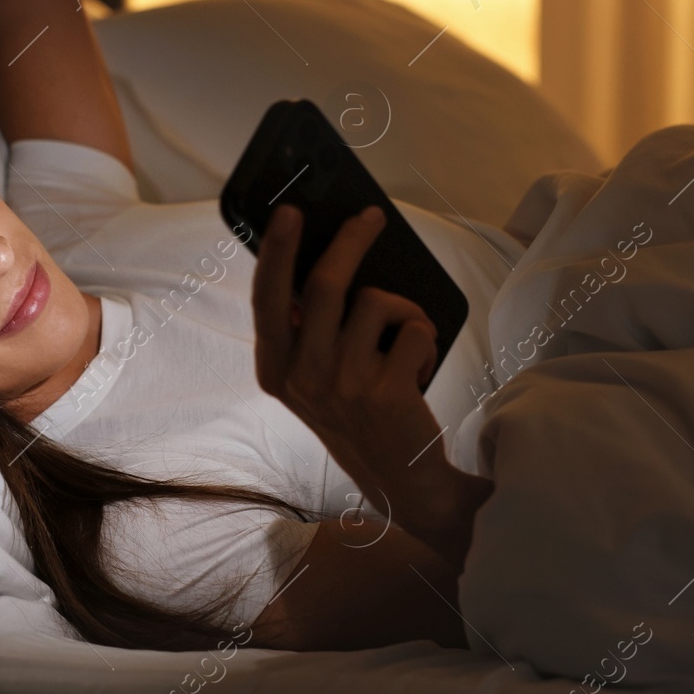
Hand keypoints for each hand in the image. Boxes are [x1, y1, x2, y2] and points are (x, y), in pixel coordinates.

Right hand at [251, 203, 489, 563]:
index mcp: (276, 371)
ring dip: (404, 309)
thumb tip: (328, 259)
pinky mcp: (386, 392)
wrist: (402, 480)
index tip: (289, 212)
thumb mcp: (313, 380)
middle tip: (371, 218)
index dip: (277, 252)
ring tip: (406, 338)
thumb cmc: (358, 414)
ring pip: (377, 302)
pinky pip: (414, 329)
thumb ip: (306, 332)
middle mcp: (303, 377)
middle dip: (351, 241)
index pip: (267, 300)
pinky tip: (419, 367)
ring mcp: (343, 385)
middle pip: (325, 285)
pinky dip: (426, 338)